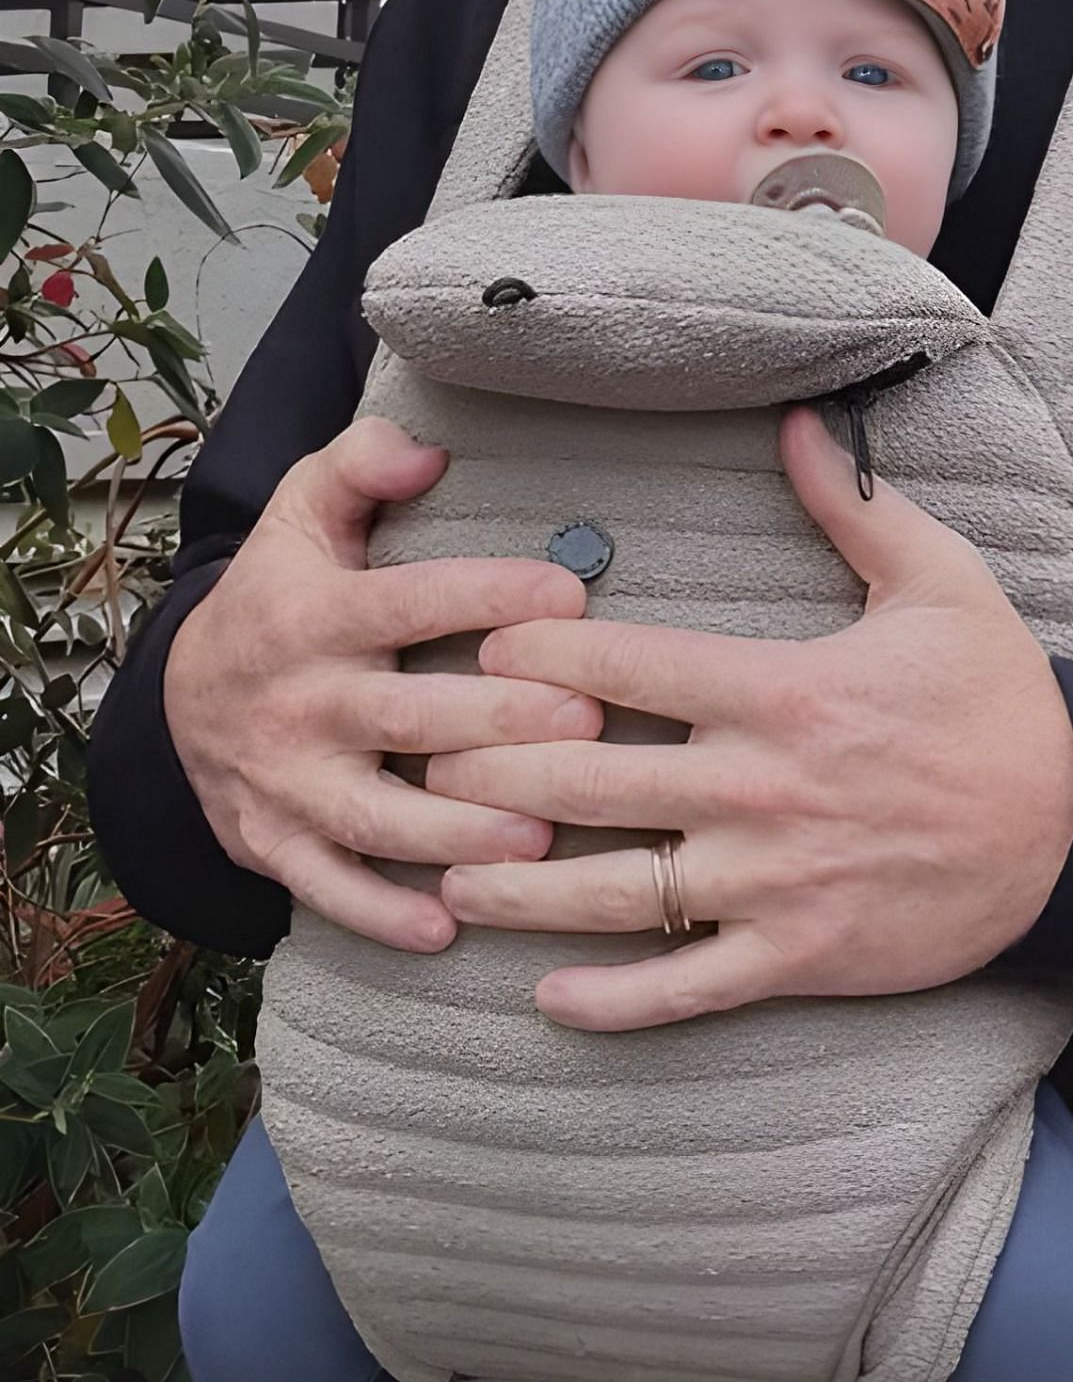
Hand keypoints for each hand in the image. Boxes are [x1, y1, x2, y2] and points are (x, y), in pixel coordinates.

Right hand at [163, 416, 601, 951]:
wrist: (179, 695)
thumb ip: (360, 465)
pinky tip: (447, 928)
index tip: (568, 594)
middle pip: (405, 717)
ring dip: (456, 834)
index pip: (409, 600)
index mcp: (315, 616)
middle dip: (495, 722)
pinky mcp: (275, 844)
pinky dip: (380, 914)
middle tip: (585, 723)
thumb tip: (426, 453)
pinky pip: (328, 888)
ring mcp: (285, 782)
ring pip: (376, 816)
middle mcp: (299, 702)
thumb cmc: (279, 595)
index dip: (485, 595)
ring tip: (540, 838)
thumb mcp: (302, 512)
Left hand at [427, 406, 1072, 1029]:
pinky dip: (614, 999)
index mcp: (783, 691)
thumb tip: (800, 420)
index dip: (544, 659)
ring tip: (445, 876)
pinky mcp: (800, 957)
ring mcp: (775, 883)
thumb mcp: (942, 583)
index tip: (481, 651)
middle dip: (497, 774)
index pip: (633, 670)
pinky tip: (548, 994)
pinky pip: (687, 986)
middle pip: (596, 781)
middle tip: (418, 768)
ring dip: (524, 887)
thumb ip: (856, 506)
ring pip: (619, 891)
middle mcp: (762, 790)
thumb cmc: (1003, 700)